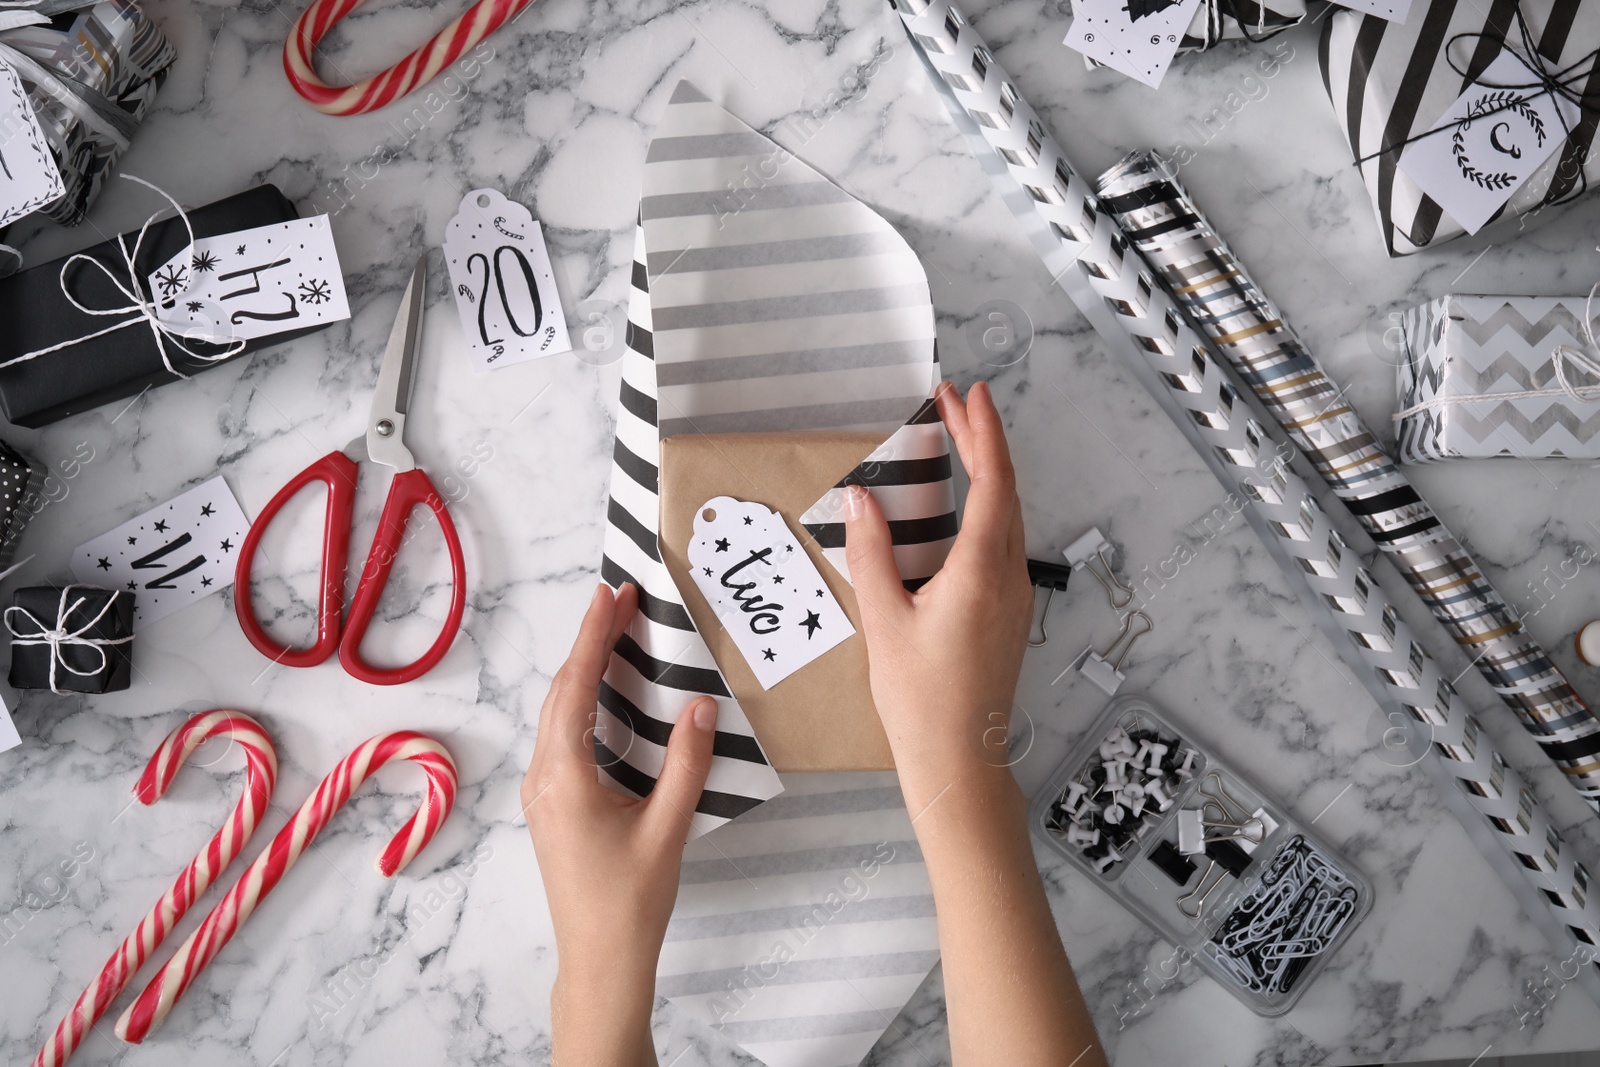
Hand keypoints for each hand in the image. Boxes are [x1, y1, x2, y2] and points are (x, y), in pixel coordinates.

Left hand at [521, 582, 718, 1065]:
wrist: (600, 960)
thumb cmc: (631, 902)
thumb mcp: (667, 828)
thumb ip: (686, 763)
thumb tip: (702, 705)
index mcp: (564, 778)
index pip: (575, 689)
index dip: (592, 637)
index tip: (609, 595)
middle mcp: (543, 779)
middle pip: (562, 694)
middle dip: (589, 644)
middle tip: (619, 600)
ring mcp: (543, 793)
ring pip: (558, 715)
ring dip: (584, 672)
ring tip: (613, 633)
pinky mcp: (552, 806)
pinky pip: (562, 738)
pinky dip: (582, 704)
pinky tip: (604, 694)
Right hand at [845, 382, 1108, 1065]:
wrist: (958, 762)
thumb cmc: (920, 701)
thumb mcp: (883, 621)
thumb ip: (872, 554)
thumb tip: (862, 498)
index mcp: (981, 572)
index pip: (993, 483)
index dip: (983, 432)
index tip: (967, 394)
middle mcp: (1008, 579)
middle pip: (1005, 493)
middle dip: (983, 442)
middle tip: (956, 403)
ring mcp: (1013, 599)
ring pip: (1008, 519)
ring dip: (986, 475)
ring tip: (958, 442)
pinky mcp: (1008, 617)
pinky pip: (1002, 545)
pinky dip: (985, 510)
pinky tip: (960, 510)